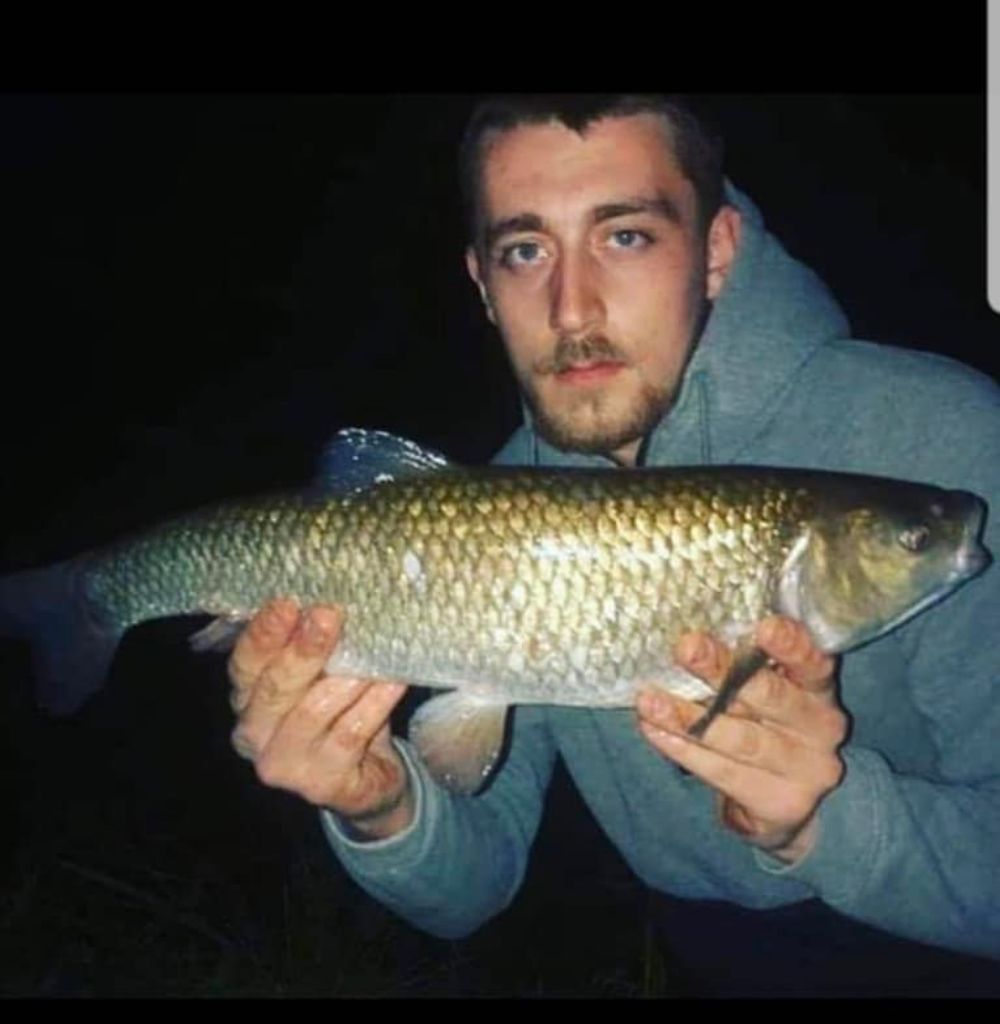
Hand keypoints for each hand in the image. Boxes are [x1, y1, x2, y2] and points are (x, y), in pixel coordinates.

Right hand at [228, 599, 412, 839]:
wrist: (366, 780)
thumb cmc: (341, 712)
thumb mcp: (321, 676)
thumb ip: (314, 645)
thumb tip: (332, 596)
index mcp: (247, 699)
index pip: (245, 664)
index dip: (263, 634)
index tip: (288, 602)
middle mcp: (254, 735)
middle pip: (276, 688)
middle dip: (303, 650)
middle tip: (328, 615)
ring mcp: (286, 764)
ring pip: (314, 711)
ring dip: (347, 676)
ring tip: (372, 649)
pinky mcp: (322, 784)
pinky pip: (351, 733)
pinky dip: (375, 703)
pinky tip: (393, 681)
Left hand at [636, 617, 847, 862]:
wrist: (783, 800)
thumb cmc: (764, 721)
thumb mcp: (769, 687)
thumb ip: (748, 661)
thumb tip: (694, 631)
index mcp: (820, 689)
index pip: (813, 663)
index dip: (792, 646)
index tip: (765, 626)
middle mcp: (820, 728)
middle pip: (772, 697)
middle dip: (724, 671)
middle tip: (687, 647)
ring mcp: (803, 770)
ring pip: (741, 740)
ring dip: (689, 718)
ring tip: (649, 700)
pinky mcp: (776, 802)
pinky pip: (721, 772)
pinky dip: (682, 749)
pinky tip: (653, 729)